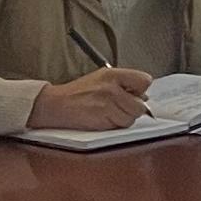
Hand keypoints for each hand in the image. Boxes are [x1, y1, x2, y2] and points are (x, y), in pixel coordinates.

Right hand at [27, 65, 152, 133]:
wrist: (55, 104)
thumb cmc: (77, 93)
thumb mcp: (101, 79)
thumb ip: (123, 84)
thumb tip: (144, 97)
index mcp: (113, 74)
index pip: (145, 80)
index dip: (140, 91)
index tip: (132, 94)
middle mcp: (112, 87)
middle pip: (140, 104)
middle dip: (132, 109)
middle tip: (116, 107)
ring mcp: (108, 103)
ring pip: (132, 117)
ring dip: (123, 119)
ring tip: (107, 113)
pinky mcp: (103, 117)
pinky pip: (121, 126)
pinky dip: (114, 126)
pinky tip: (102, 119)